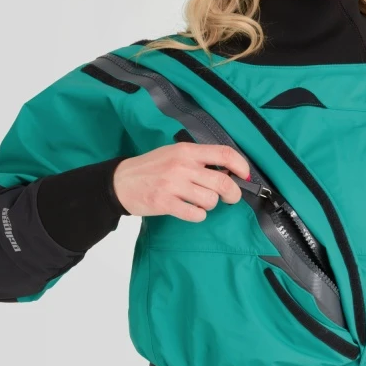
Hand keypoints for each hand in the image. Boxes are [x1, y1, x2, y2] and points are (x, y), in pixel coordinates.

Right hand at [113, 143, 249, 219]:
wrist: (120, 181)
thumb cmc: (152, 168)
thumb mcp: (175, 154)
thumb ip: (200, 160)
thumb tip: (230, 171)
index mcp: (187, 151)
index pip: (224, 153)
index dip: (241, 166)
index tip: (245, 176)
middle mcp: (182, 166)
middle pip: (223, 182)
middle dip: (232, 194)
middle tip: (230, 198)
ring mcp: (173, 184)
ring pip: (211, 200)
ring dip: (210, 205)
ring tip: (199, 201)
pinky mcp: (165, 203)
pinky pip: (196, 214)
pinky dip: (198, 215)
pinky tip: (190, 210)